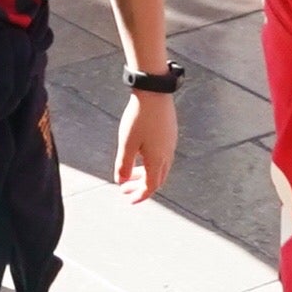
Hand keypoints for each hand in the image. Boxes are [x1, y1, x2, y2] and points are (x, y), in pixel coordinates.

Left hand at [110, 84, 177, 208]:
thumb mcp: (127, 143)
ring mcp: (170, 144)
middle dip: (140, 187)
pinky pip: (161, 157)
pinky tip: (139, 155)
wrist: (154, 92)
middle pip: (156, 179)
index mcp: (157, 160)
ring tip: (129, 174)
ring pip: (159, 168)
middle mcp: (167, 155)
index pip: (150, 187)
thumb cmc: (139, 118)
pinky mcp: (169, 134)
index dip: (139, 196)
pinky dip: (149, 163)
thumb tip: (122, 181)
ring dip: (144, 174)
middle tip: (124, 189)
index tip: (129, 200)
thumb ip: (124, 165)